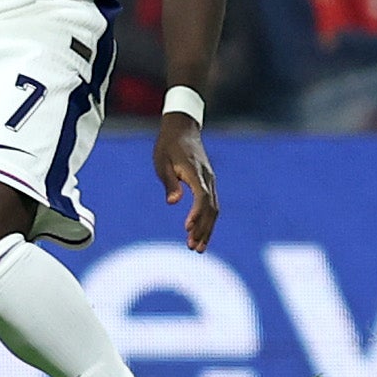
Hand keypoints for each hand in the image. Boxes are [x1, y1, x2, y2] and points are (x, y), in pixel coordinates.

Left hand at [155, 108, 217, 250]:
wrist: (183, 128)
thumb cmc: (168, 145)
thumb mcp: (162, 162)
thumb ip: (169, 182)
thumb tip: (173, 202)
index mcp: (195, 172)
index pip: (201, 196)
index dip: (196, 214)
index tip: (187, 228)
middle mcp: (207, 177)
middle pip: (211, 207)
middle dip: (203, 229)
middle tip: (193, 248)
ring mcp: (210, 180)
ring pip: (214, 208)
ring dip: (207, 229)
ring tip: (198, 247)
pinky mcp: (209, 182)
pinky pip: (212, 204)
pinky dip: (208, 220)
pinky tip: (201, 232)